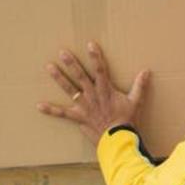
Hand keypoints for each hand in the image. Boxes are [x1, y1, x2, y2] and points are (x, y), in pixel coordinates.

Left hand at [37, 41, 151, 142]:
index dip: (96, 57)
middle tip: (62, 52)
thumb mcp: (135, 102)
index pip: (101, 70)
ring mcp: (84, 106)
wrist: (118, 140)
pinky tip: (38, 105)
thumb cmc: (127, 120)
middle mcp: (93, 95)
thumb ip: (139, 86)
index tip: (90, 44)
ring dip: (59, 79)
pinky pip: (62, 114)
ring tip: (49, 67)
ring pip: (70, 90)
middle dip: (72, 64)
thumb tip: (146, 71)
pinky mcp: (78, 117)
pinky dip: (51, 110)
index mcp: (106, 90)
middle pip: (81, 77)